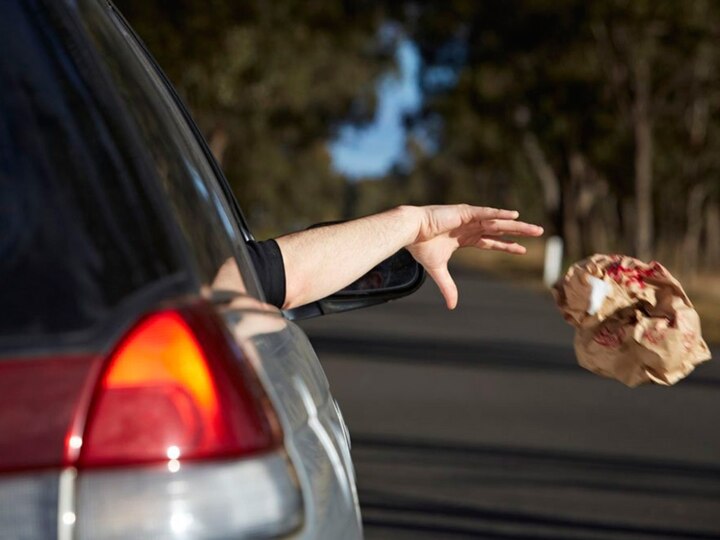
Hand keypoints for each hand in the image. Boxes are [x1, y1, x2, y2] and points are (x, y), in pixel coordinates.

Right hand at [406, 204, 543, 308]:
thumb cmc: (421, 246)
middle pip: (500, 230)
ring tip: (535, 228)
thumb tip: (452, 307)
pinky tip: (514, 216)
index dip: (506, 245)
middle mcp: (470, 226)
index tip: (522, 249)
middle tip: (539, 233)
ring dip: (516, 225)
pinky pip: (485, 213)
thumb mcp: (437, 270)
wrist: (410, 231)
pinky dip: (499, 214)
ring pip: (498, 222)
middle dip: (519, 232)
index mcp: (465, 238)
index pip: (491, 241)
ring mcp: (468, 218)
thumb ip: (448, 286)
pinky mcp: (464, 212)